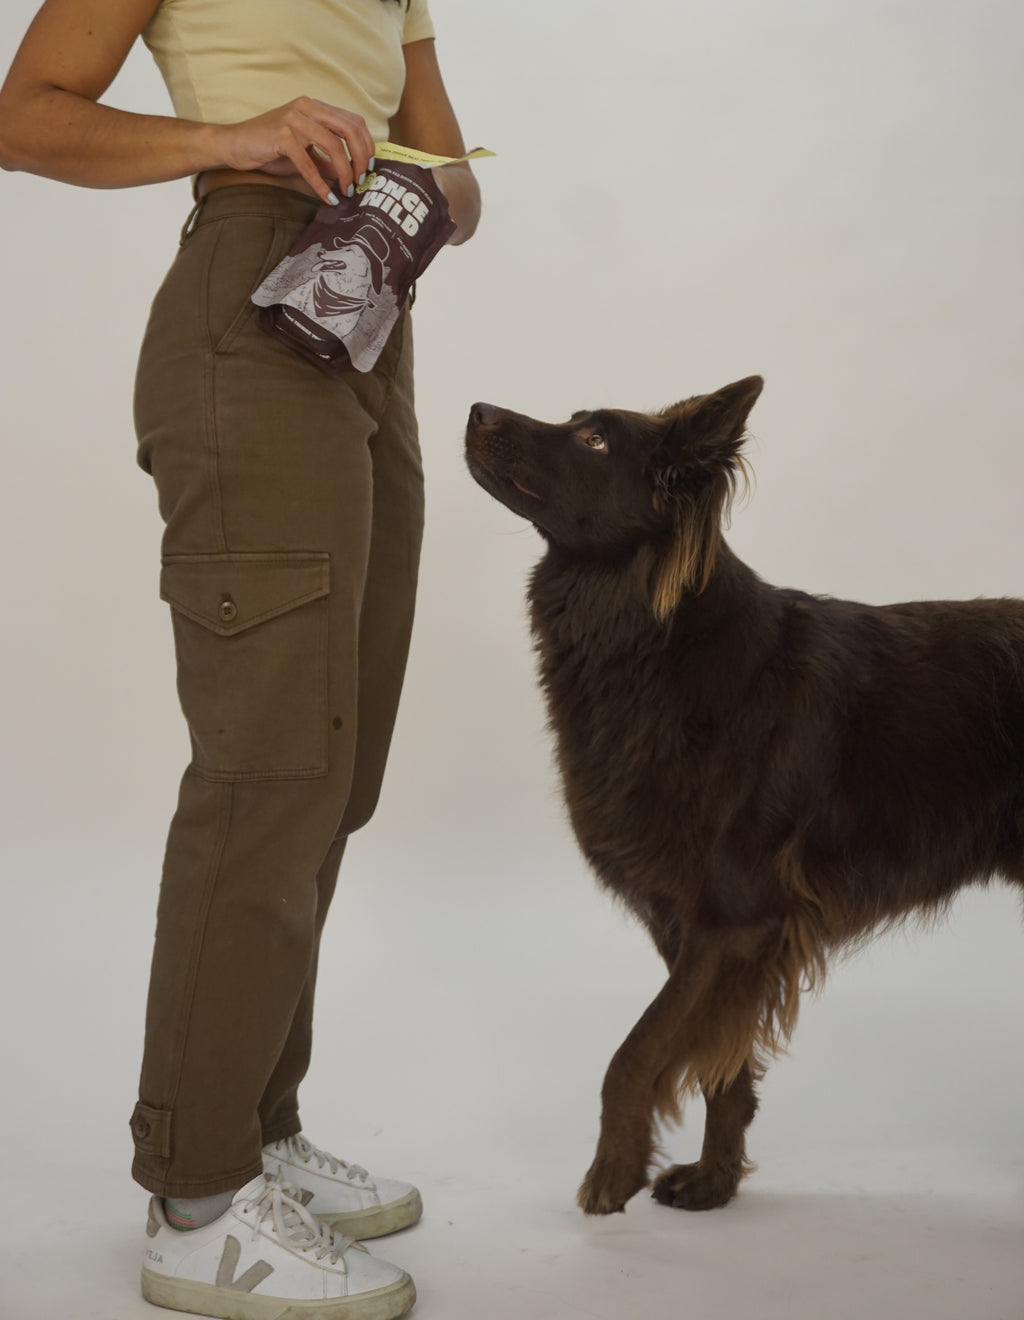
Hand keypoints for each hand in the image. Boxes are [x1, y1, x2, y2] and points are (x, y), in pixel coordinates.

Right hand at [213, 97, 374, 203]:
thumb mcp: (305, 153)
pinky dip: (321, 184)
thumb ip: (328, 160)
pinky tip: (328, 198)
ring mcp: (294, 119)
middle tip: (361, 182)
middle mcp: (307, 107)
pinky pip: (309, 164)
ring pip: (333, 145)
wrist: (233, 144)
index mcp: (315, 107)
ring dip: (345, 172)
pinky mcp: (281, 135)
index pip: (354, 121)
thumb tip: (353, 175)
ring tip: (347, 190)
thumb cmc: (269, 148)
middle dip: (361, 159)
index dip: (367, 145)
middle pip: (350, 130)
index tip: (369, 168)